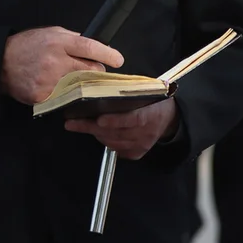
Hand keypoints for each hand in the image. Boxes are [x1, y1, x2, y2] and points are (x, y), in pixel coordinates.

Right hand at [0, 26, 123, 104]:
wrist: (0, 63)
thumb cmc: (27, 46)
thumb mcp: (51, 33)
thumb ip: (72, 39)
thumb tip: (92, 46)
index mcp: (59, 42)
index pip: (90, 47)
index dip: (107, 54)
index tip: (118, 60)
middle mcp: (56, 61)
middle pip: (89, 70)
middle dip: (95, 71)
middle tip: (92, 71)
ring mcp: (49, 80)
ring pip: (78, 86)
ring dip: (80, 84)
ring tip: (68, 77)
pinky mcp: (42, 95)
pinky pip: (63, 97)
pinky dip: (64, 94)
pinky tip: (54, 86)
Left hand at [65, 99, 179, 159]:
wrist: (170, 117)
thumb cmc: (156, 101)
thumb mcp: (148, 92)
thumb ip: (131, 93)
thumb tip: (104, 89)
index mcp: (150, 115)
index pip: (132, 120)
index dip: (115, 121)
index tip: (99, 120)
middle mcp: (146, 134)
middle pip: (115, 133)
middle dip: (91, 127)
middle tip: (72, 122)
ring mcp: (141, 145)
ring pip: (112, 143)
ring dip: (96, 134)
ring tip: (82, 125)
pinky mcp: (136, 153)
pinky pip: (115, 150)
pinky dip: (105, 140)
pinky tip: (100, 133)